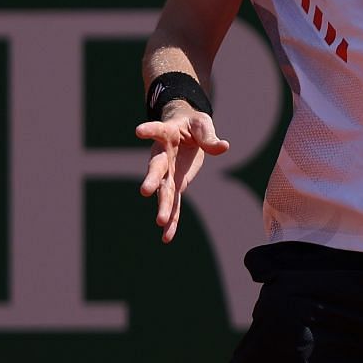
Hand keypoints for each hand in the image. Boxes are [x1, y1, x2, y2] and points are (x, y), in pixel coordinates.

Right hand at [134, 107, 231, 243]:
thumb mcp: (203, 125)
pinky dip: (172, 220)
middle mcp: (162, 156)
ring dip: (163, 206)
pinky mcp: (174, 185)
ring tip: (161, 221)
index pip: (158, 131)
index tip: (139, 130)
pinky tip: (167, 237)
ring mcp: (166, 173)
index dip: (149, 130)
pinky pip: (173, 203)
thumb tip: (224, 147)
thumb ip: (210, 137)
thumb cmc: (193, 125)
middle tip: (145, 190)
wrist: (186, 131)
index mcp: (167, 134)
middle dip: (151, 179)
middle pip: (156, 168)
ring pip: (163, 191)